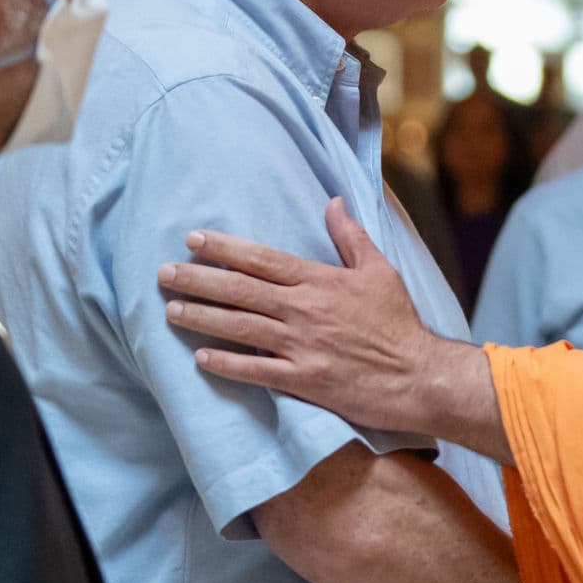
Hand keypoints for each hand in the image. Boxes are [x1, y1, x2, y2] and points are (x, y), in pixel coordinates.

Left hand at [161, 198, 498, 454]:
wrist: (418, 375)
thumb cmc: (399, 323)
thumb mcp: (380, 271)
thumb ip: (351, 237)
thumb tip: (334, 202)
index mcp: (321, 281)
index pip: (262, 259)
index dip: (224, 248)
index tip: (193, 240)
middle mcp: (305, 310)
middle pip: (241, 290)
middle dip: (198, 279)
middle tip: (164, 274)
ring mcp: (302, 346)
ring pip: (240, 327)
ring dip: (202, 317)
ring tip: (171, 310)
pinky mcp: (304, 379)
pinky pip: (257, 370)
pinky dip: (227, 364)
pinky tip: (200, 358)